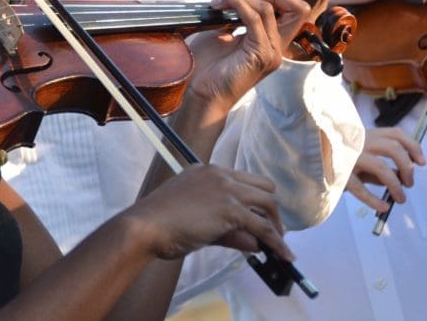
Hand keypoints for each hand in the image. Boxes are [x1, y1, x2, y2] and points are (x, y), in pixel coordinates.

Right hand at [127, 164, 292, 261]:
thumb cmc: (161, 223)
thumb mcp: (197, 221)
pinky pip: (262, 227)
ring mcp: (226, 189)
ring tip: (279, 245)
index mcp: (206, 171)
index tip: (260, 217)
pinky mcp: (230, 209)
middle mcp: (219, 174)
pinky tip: (282, 254)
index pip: (243, 180)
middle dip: (271, 209)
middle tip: (272, 231)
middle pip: (263, 186)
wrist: (144, 226)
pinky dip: (276, 242)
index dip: (255, 200)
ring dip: (276, 225)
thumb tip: (254, 243)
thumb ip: (228, 230)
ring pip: (268, 203)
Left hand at [185, 0, 308, 112]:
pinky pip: (256, 20)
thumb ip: (240, 11)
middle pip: (295, 7)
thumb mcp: (223, 30)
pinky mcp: (262, 55)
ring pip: (269, 9)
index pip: (291, 8)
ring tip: (221, 2)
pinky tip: (225, 3)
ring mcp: (272, 52)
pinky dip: (240, 6)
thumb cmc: (207, 66)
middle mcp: (276, 47)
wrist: (199, 92)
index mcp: (270, 41)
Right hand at [345, 126, 426, 210]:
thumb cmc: (337, 155)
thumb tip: (400, 178)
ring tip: (400, 198)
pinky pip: (360, 188)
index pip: (396, 134)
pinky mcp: (340, 173)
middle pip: (393, 148)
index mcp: (366, 134)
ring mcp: (350, 157)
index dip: (413, 146)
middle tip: (409, 183)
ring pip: (381, 167)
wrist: (307, 153)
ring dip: (396, 185)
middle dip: (407, 167)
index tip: (422, 161)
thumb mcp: (360, 155)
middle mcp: (360, 142)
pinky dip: (374, 200)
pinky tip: (383, 208)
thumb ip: (379, 164)